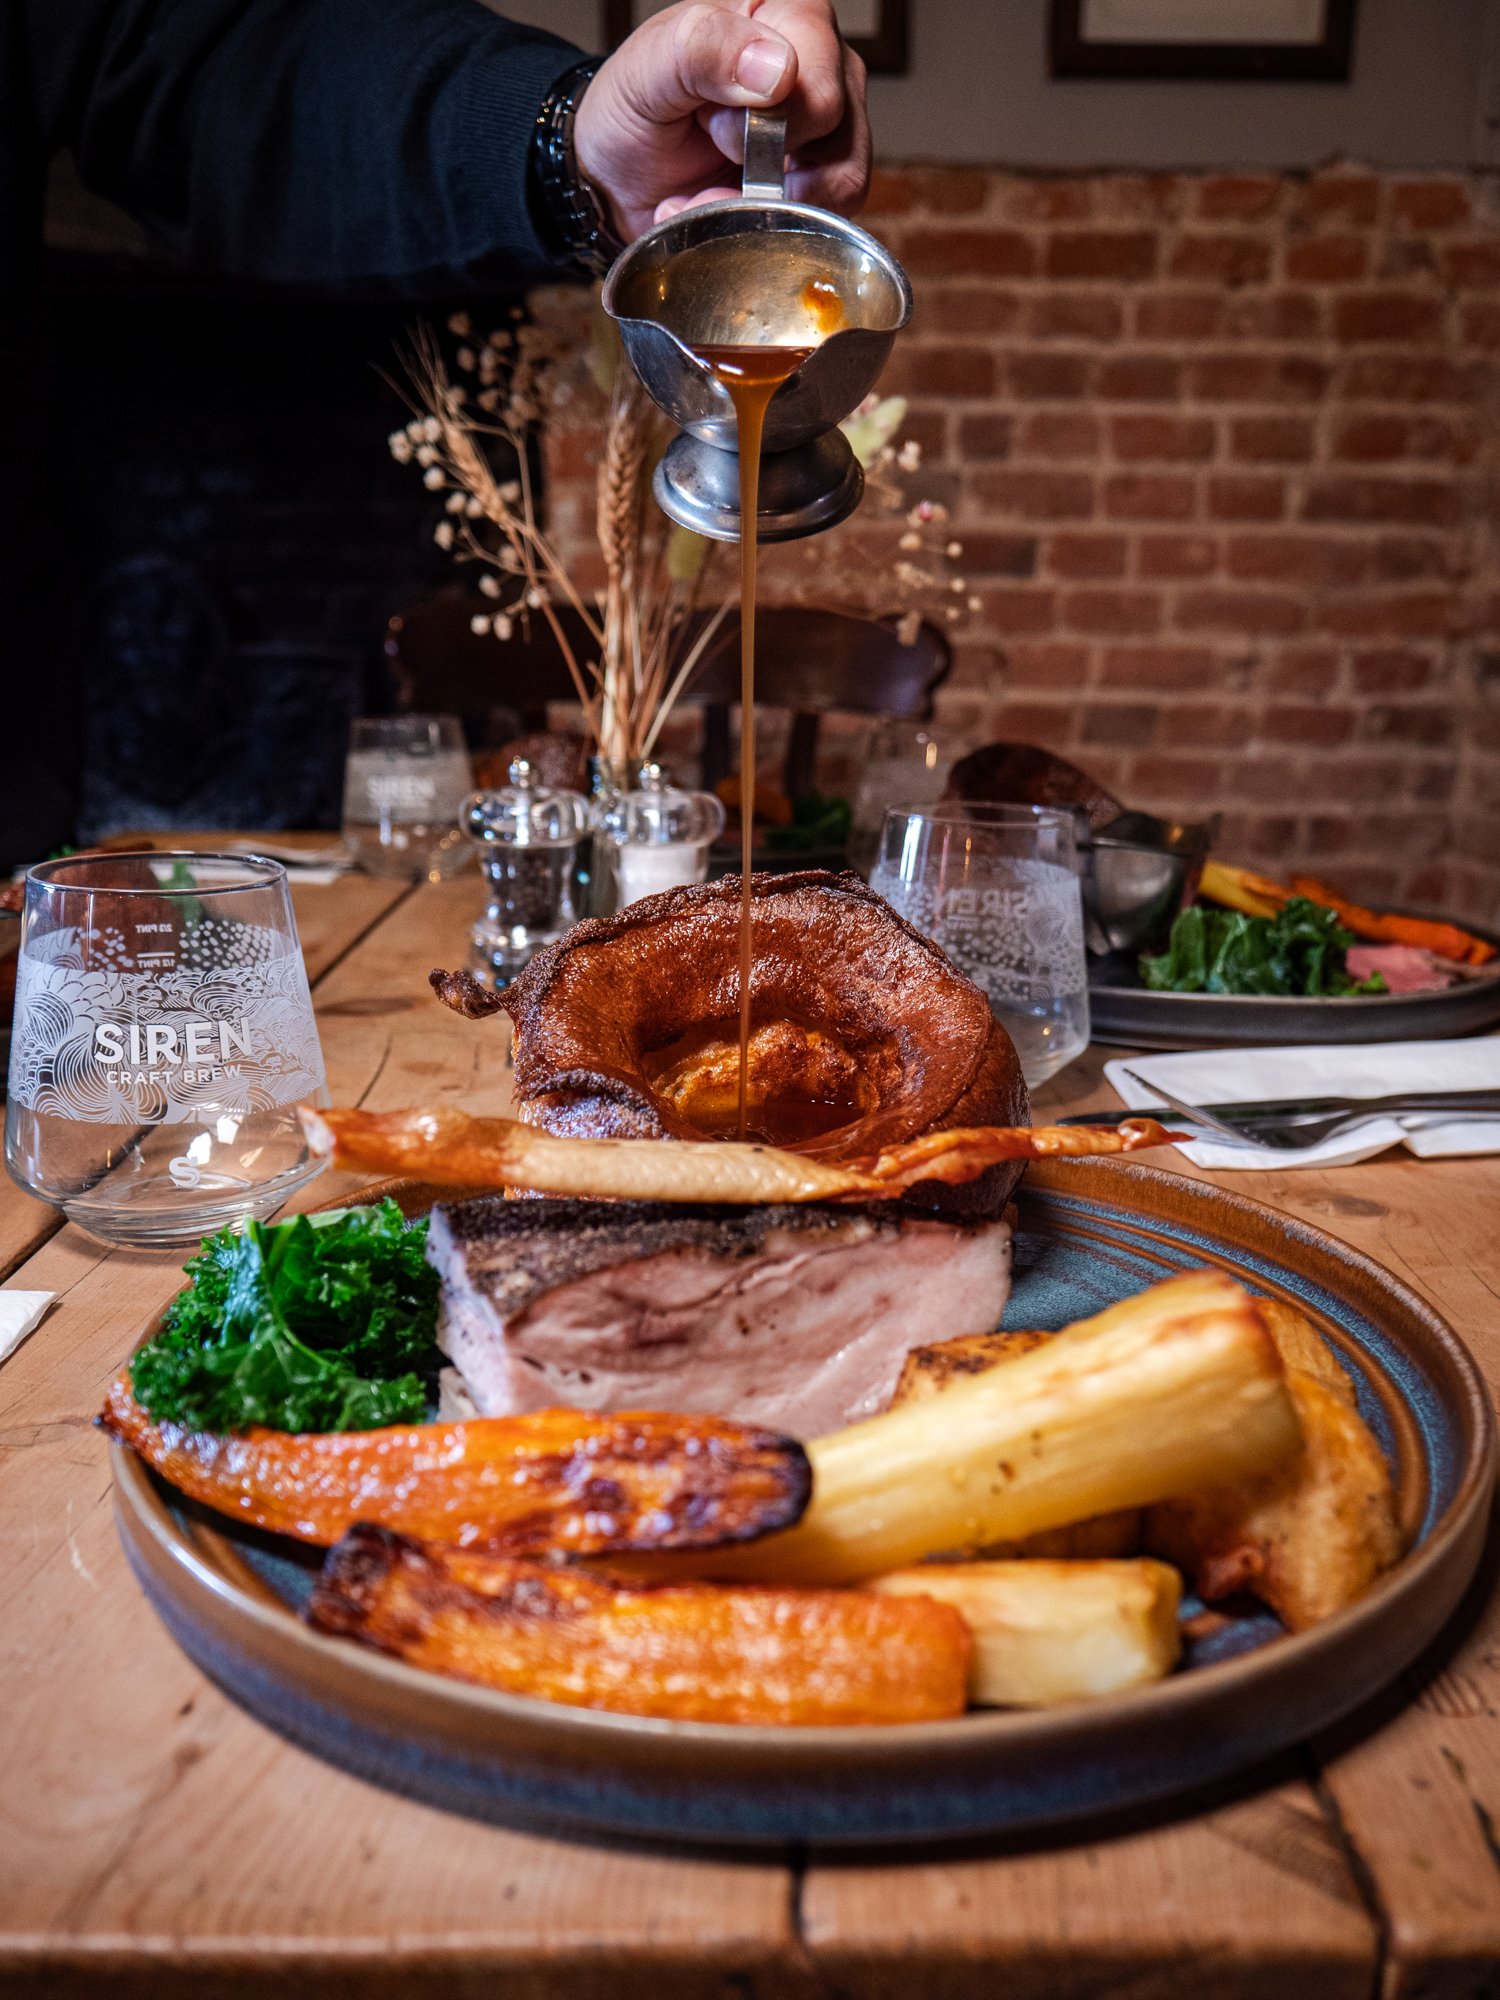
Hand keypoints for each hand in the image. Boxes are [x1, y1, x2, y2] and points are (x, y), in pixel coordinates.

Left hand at [573, 0, 869, 241]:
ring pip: (842, 180)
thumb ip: (704, 47)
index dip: (762, 118)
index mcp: (786, 14)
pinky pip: (829, 219)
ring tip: (718, 190)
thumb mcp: (648, 69)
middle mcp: (821, 64)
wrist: (618, 179)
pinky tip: (732, 212)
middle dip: (762, 161)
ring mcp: (832, 127)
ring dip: (767, 205)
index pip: (815, 74)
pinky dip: (773, 229)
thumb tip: (779, 70)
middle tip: (713, 147)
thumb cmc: (635, 112)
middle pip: (833, 126)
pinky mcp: (826, 183)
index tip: (711, 121)